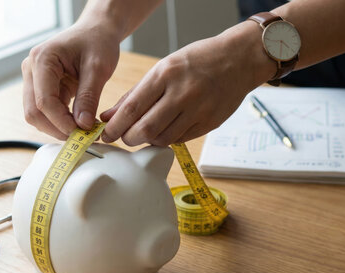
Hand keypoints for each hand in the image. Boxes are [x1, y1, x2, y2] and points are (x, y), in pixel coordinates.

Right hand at [22, 23, 120, 139]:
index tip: (82, 134)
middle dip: (57, 128)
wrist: (96, 31)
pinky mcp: (41, 87)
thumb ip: (89, 97)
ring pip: (37, 115)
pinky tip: (79, 123)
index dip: (62, 122)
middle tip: (83, 138)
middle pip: (34, 112)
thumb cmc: (97, 42)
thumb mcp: (98, 68)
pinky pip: (45, 110)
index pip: (44, 101)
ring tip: (83, 130)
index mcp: (42, 59)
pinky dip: (60, 120)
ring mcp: (33, 79)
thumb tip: (82, 126)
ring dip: (58, 127)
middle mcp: (31, 69)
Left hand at [100, 22, 275, 145]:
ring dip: (149, 140)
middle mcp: (182, 93)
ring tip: (146, 132)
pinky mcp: (210, 123)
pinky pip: (181, 140)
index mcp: (165, 74)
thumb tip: (109, 117)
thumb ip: (135, 94)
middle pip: (146, 129)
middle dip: (129, 138)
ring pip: (163, 139)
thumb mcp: (163, 68)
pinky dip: (168, 139)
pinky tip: (166, 129)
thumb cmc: (198, 61)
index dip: (114, 127)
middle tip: (124, 138)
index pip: (132, 108)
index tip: (105, 134)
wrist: (238, 60)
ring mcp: (198, 110)